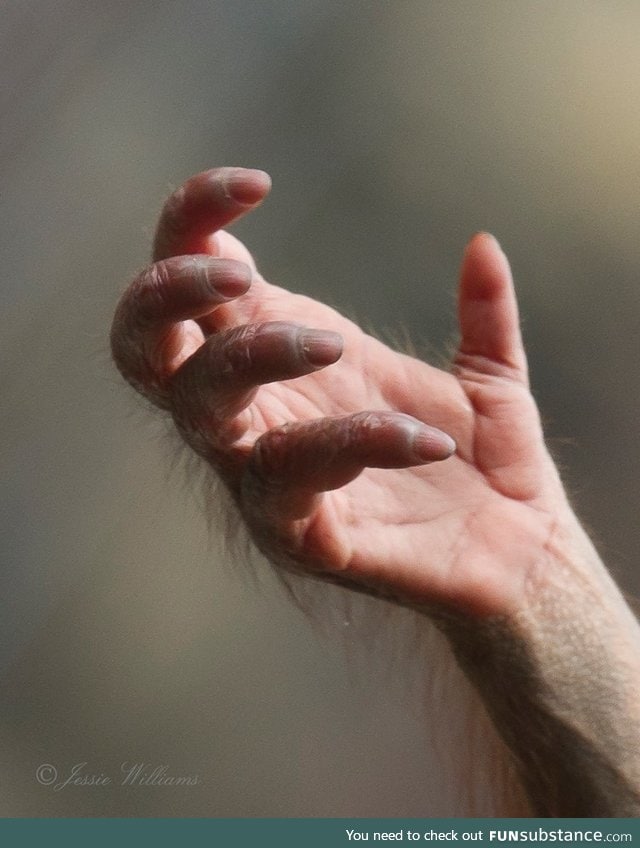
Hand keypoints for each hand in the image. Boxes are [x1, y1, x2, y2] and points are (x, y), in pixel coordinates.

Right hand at [111, 167, 569, 616]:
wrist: (517, 554)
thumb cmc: (484, 464)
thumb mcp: (487, 375)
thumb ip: (483, 312)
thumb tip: (484, 243)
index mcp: (282, 356)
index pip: (193, 278)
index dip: (193, 220)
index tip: (255, 184)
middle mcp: (255, 413)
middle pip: (148, 347)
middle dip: (170, 292)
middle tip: (238, 272)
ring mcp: (264, 476)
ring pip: (200, 410)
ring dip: (250, 358)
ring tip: (335, 344)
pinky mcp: (295, 534)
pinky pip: (289, 480)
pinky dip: (350, 444)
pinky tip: (426, 440)